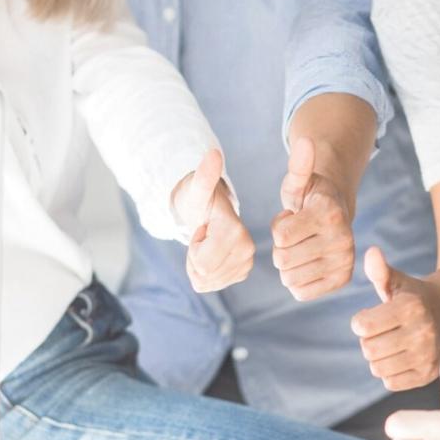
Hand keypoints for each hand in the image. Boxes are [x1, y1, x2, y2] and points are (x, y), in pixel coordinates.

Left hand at [172, 148, 254, 291]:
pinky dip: (204, 273)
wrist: (209, 210)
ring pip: (206, 283)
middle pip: (203, 275)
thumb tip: (213, 154)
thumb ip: (204, 175)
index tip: (202, 229)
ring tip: (206, 243)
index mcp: (236, 232)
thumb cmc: (200, 199)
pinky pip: (211, 286)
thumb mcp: (197, 189)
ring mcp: (246, 263)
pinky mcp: (242, 272)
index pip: (201, 264)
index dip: (193, 247)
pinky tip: (210, 253)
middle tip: (202, 236)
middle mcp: (247, 249)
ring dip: (198, 265)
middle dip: (194, 258)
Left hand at [271, 137, 356, 300]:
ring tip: (302, 245)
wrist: (334, 212)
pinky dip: (297, 279)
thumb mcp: (299, 179)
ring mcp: (344, 262)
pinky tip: (307, 262)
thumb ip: (299, 164)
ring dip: (288, 263)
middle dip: (282, 246)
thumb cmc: (309, 196)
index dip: (279, 226)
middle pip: (282, 259)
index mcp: (330, 214)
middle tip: (297, 234)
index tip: (293, 216)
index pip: (281, 236)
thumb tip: (306, 141)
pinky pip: (300, 292)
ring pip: (289, 278)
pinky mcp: (342, 280)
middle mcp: (343, 240)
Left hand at [351, 247, 439, 390]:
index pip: (362, 326)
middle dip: (368, 340)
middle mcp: (422, 333)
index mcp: (410, 308)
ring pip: (377, 368)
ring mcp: (427, 356)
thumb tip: (372, 252)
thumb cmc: (411, 296)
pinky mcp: (427, 374)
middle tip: (381, 332)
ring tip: (390, 344)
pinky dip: (389, 372)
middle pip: (368, 349)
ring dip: (377, 357)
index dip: (360, 322)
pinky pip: (390, 383)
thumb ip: (380, 270)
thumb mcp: (396, 281)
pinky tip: (398, 357)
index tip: (370, 317)